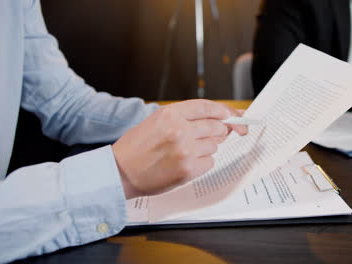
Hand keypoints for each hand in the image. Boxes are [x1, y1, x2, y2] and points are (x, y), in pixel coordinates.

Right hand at [112, 99, 247, 198]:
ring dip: (206, 148)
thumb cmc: (136, 148)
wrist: (121, 173)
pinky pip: (210, 162)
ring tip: (185, 152)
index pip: (207, 107)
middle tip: (208, 136)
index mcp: (170, 114)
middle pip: (216, 126)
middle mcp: (179, 130)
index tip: (230, 115)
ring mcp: (185, 150)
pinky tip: (185, 163)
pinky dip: (202, 163)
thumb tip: (216, 120)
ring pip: (214, 145)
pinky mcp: (188, 169)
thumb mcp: (156, 121)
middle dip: (217, 131)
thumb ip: (184, 117)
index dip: (223, 111)